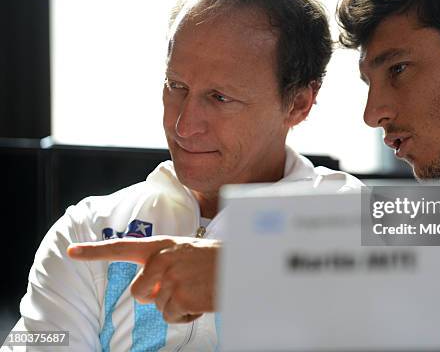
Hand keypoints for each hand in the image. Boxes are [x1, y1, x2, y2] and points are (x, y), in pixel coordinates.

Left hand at [67, 236, 220, 322]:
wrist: (244, 266)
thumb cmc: (217, 261)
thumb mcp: (187, 252)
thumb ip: (165, 263)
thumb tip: (148, 290)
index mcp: (162, 245)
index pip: (122, 247)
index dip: (94, 251)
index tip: (71, 251)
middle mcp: (162, 259)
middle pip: (138, 292)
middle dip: (156, 297)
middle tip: (183, 287)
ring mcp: (170, 278)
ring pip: (158, 307)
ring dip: (177, 305)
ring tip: (198, 290)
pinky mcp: (179, 297)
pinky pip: (173, 317)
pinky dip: (188, 315)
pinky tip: (203, 300)